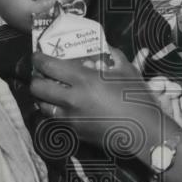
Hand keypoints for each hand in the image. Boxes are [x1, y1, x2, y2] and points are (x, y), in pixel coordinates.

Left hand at [31, 47, 162, 150]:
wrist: (145, 132)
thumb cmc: (138, 99)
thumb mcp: (127, 70)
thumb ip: (112, 55)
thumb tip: (105, 47)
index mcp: (84, 80)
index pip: (48, 66)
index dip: (39, 59)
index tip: (37, 55)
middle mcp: (72, 99)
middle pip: (38, 88)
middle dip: (36, 78)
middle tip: (42, 73)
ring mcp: (72, 119)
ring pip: (43, 107)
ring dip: (43, 97)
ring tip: (49, 91)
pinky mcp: (76, 133)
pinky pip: (58, 120)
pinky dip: (56, 111)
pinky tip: (65, 107)